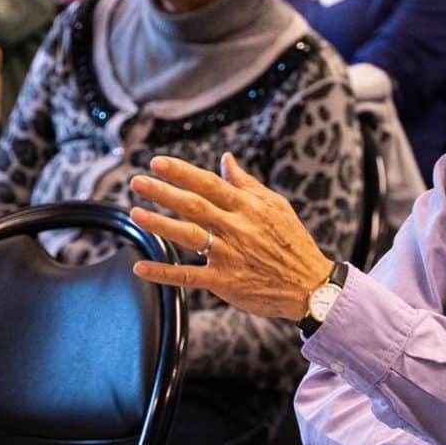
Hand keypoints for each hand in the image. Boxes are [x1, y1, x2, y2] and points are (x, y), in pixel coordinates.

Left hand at [125, 154, 332, 318]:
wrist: (310, 285)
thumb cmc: (292, 242)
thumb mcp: (275, 206)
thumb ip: (246, 184)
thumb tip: (226, 159)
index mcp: (248, 207)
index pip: (209, 183)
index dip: (181, 172)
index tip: (157, 163)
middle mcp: (237, 228)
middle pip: (193, 206)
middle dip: (163, 192)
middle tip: (137, 181)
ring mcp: (229, 255)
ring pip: (189, 236)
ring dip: (159, 224)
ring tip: (135, 213)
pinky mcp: (224, 282)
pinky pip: (189, 276)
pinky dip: (163, 272)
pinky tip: (140, 266)